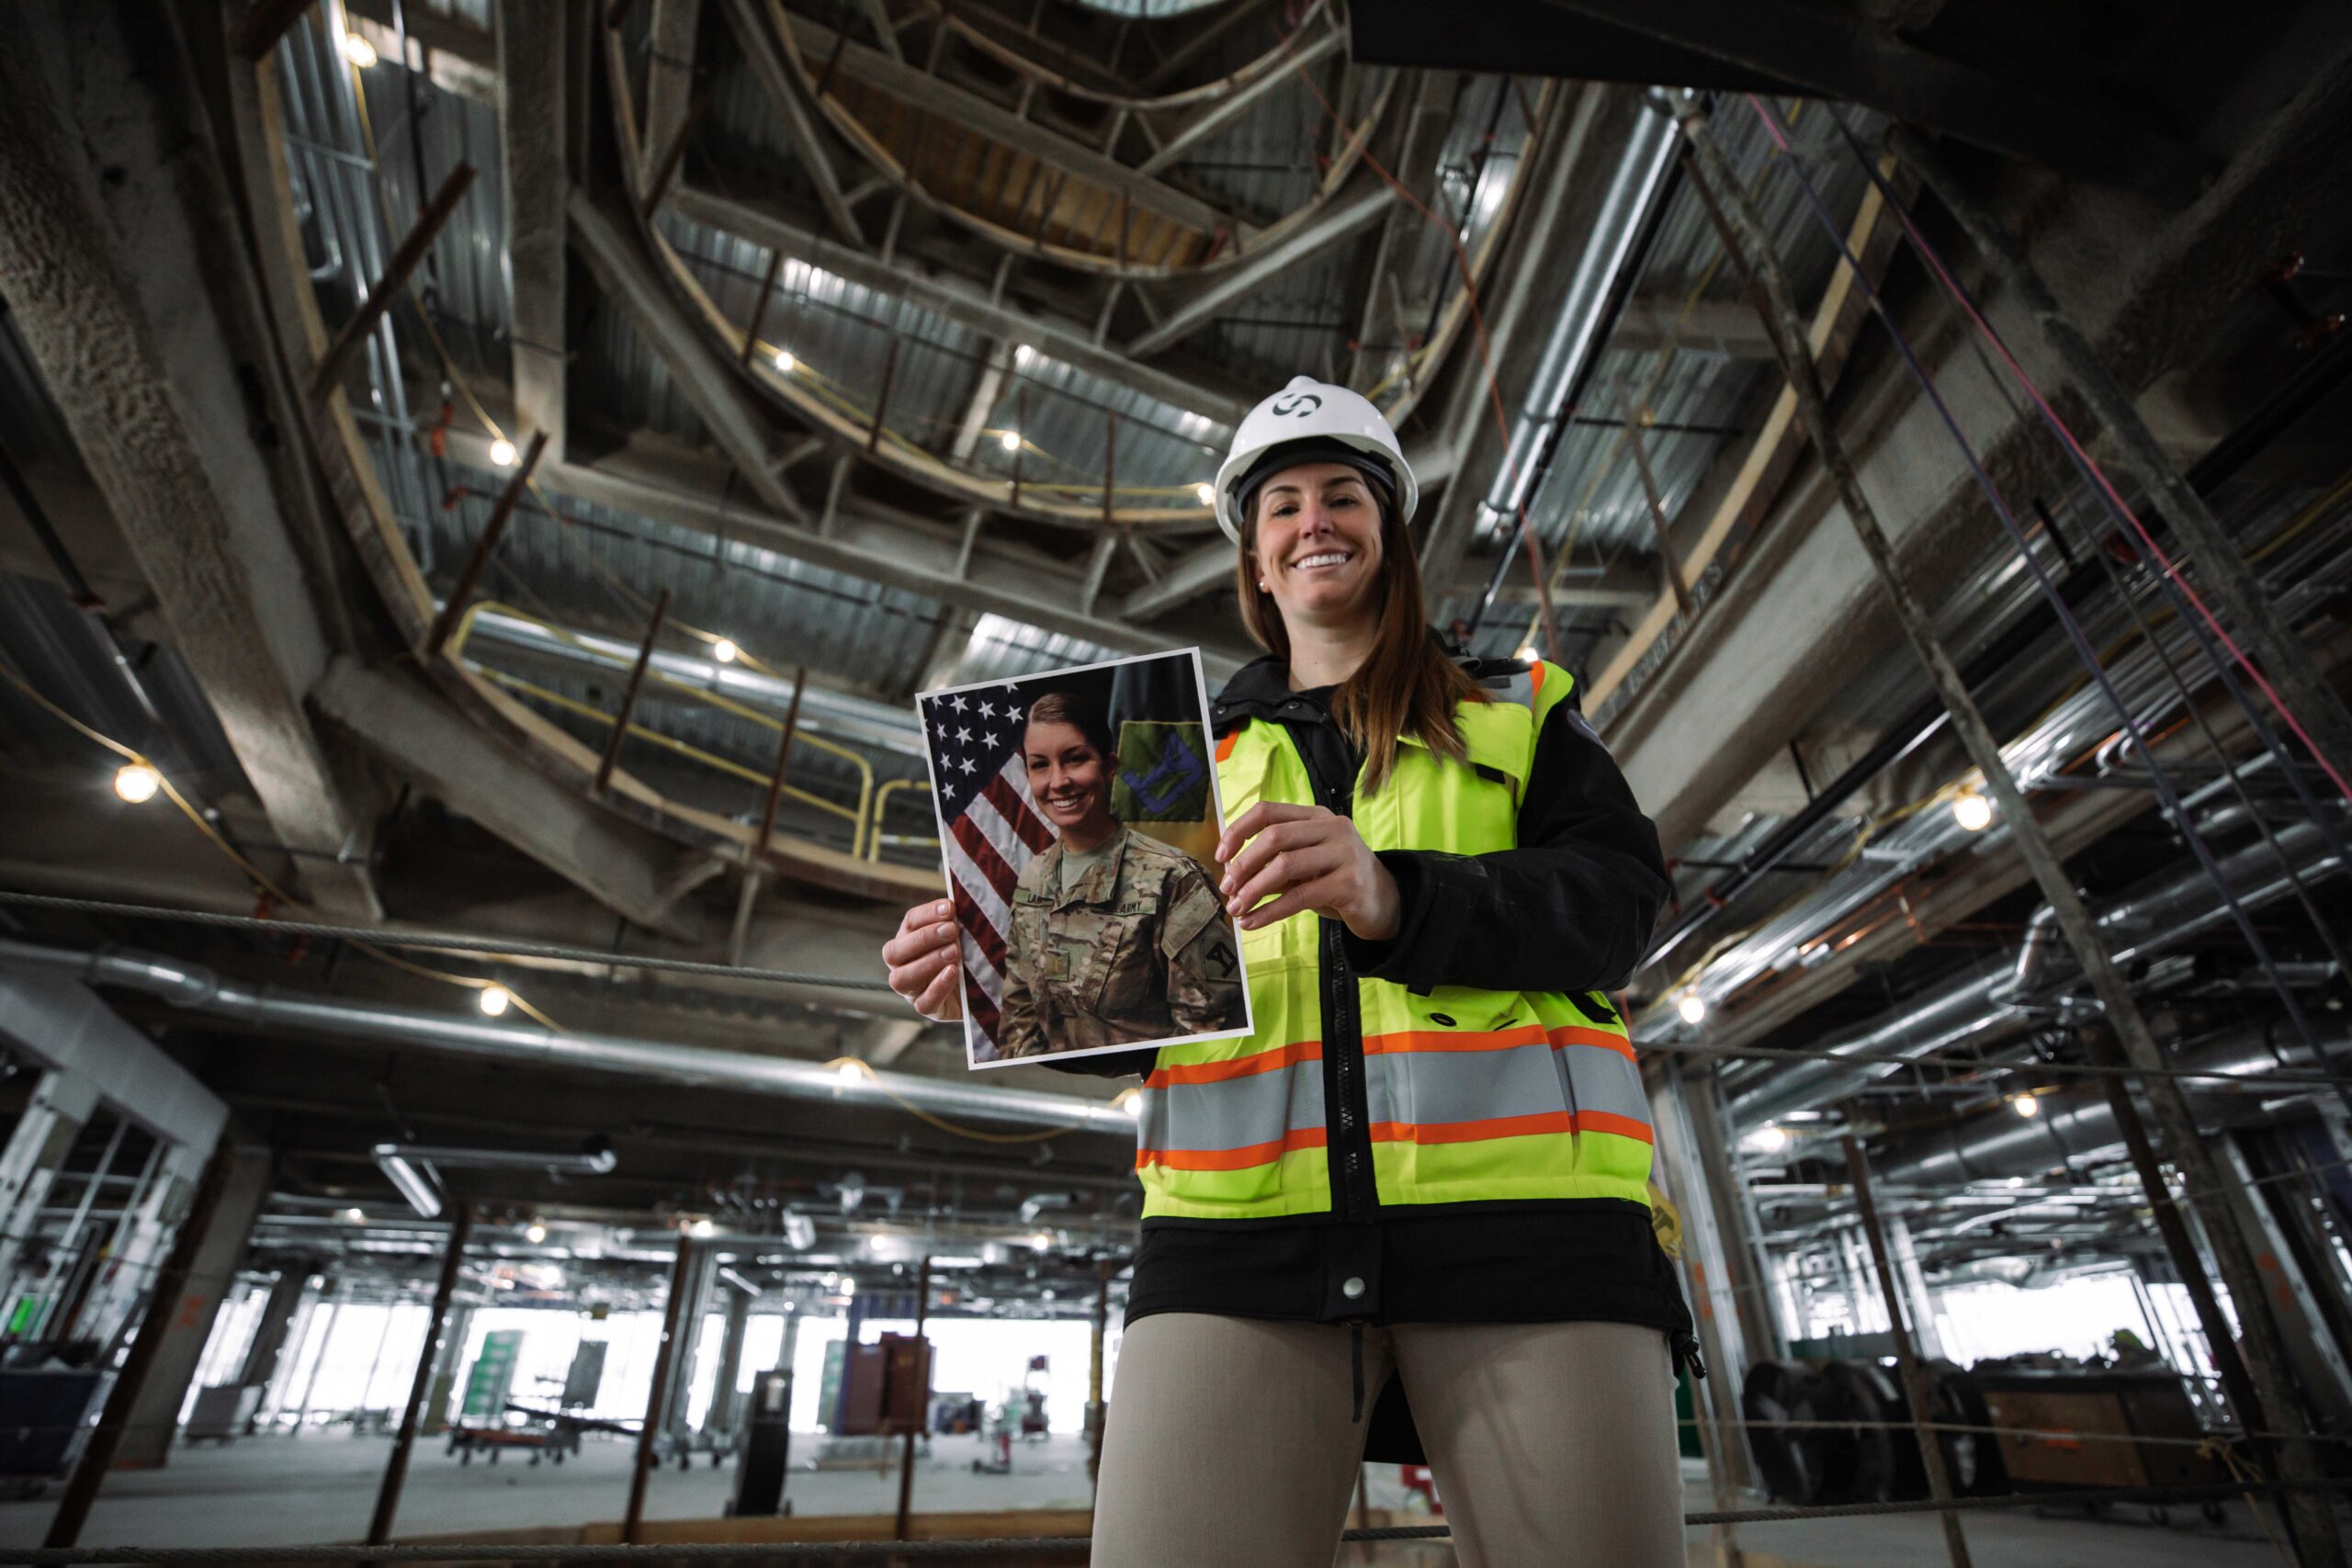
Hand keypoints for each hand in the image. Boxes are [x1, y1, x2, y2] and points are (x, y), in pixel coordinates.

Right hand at [882, 899, 963, 1020]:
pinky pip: (923, 1003)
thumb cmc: (970, 955)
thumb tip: (968, 900)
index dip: (927, 914)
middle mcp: (902, 965)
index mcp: (910, 940)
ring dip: (927, 962)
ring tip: (954, 952)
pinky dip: (937, 987)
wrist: (982, 990)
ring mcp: (912, 990)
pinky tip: (952, 973)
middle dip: (923, 938)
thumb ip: (960, 922)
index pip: (910, 922)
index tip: (950, 907)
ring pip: (901, 979)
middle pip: (894, 951)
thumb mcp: (966, 936)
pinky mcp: (928, 1008)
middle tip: (951, 930)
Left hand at [1216, 802, 1400, 941]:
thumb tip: (1232, 872)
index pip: (1267, 811)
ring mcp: (1345, 853)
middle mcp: (1333, 828)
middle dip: (1243, 864)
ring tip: (1236, 909)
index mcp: (1316, 816)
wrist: (1384, 903)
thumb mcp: (1305, 865)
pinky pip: (1299, 897)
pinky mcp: (1350, 884)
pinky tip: (1253, 922)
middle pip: (1274, 836)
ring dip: (1253, 890)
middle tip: (1227, 889)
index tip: (1221, 856)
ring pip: (1285, 866)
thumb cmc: (1336, 881)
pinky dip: (1269, 911)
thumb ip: (1274, 862)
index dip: (1238, 831)